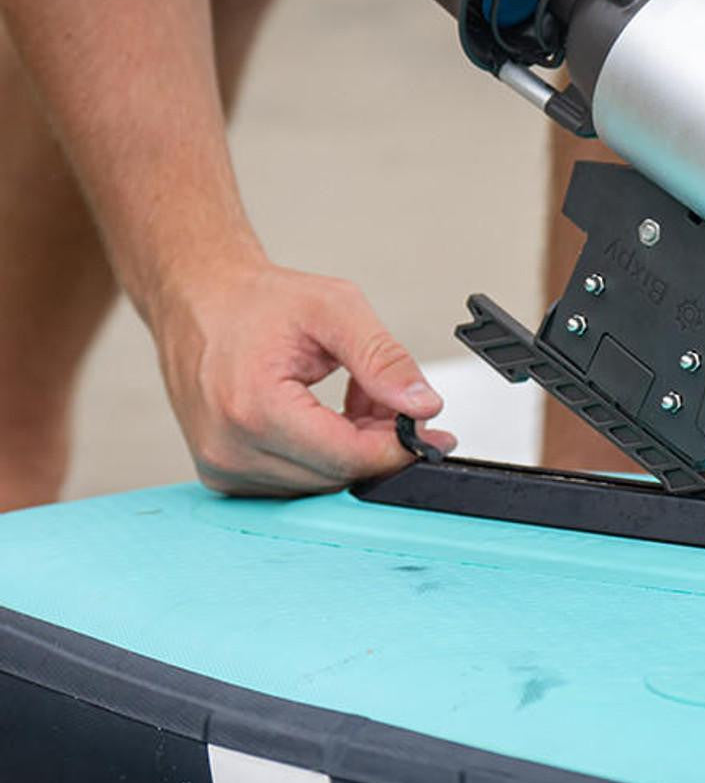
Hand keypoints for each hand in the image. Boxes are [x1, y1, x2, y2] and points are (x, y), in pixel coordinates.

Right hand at [151, 252, 454, 495]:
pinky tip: (329, 415)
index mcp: (253, 408)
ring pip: (321, 482)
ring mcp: (222, 467)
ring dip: (352, 447)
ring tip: (356, 395)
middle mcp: (230, 448)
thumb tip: (423, 405)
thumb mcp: (335, 308)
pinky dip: (324, 453)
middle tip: (392, 398)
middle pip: (337, 474)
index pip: (347, 456)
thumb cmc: (256, 302)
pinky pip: (296, 480)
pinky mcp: (224, 474)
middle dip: (378, 441)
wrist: (199, 300)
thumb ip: (384, 359)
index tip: (428, 429)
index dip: (397, 445)